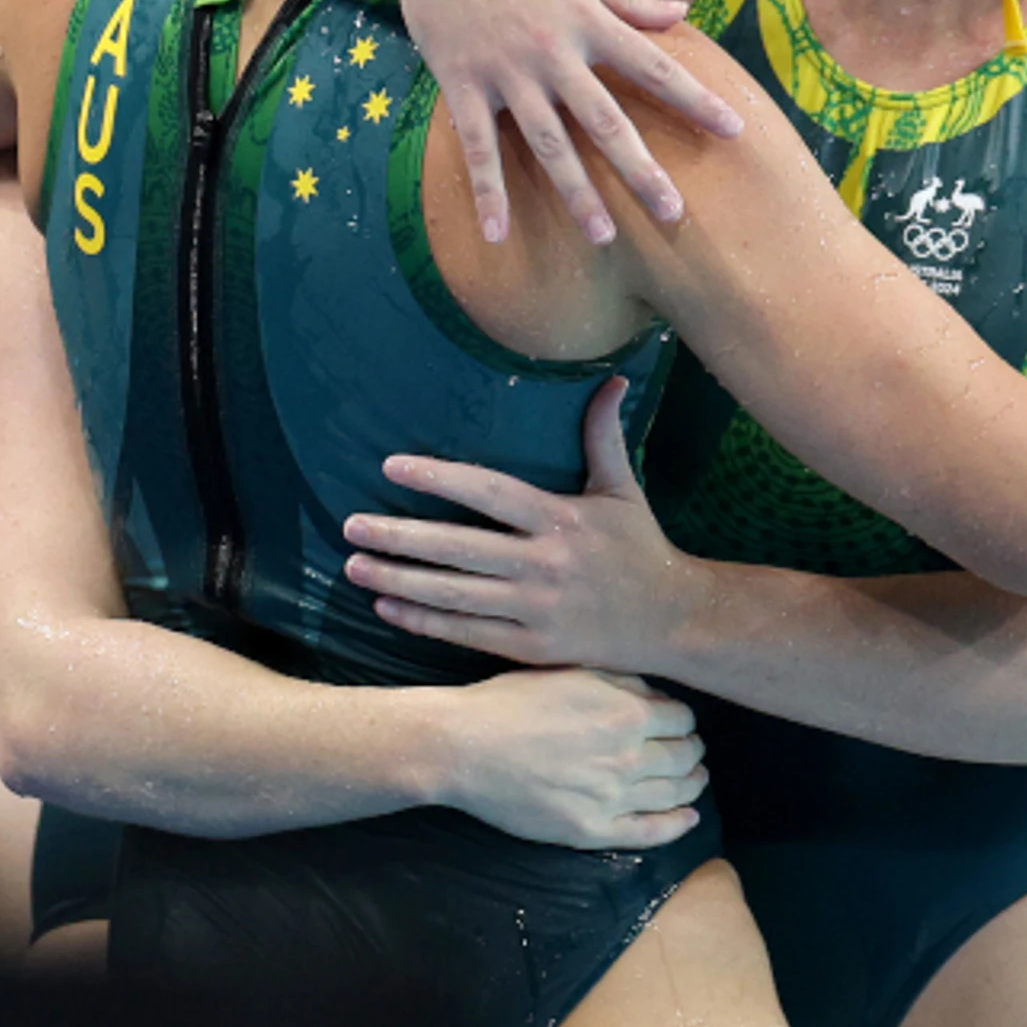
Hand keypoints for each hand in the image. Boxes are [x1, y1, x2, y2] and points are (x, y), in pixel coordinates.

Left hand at [345, 379, 708, 674]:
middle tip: (351, 525)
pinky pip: (469, 633)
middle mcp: (545, 563)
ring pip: (456, 595)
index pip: (489, 492)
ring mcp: (538, 609)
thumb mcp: (624, 489)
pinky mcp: (535, 648)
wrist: (676, 622)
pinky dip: (425, 623)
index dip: (439, 479)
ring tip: (355, 566)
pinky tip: (386, 610)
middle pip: (460, 548)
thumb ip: (604, 435)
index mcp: (562, 519)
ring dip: (400, 582)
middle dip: (400, 537)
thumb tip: (611, 378)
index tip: (392, 466)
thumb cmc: (641, 549)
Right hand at [400, 0, 744, 244]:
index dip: (696, 100)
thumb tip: (681, 14)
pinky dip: (487, 192)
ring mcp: (507, 73)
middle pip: (606, 122)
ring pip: (548, 144)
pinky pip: (478, 147)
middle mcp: (553, 53)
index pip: (654, 67)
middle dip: (642, 170)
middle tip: (673, 214)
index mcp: (587, 20)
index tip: (734, 131)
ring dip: (576, 193)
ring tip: (601, 237)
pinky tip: (496, 233)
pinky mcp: (463, 84)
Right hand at [426, 666, 703, 850]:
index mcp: (626, 714)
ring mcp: (613, 798)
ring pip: (675, 794)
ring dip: (692, 785)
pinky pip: (651, 831)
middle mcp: (629, 758)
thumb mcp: (568, 671)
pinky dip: (678, 825)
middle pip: (685, 757)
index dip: (684, 721)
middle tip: (689, 751)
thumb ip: (620, 681)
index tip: (678, 724)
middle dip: (692, 751)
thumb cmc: (509, 702)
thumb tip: (657, 696)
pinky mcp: (593, 830)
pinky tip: (688, 818)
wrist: (464, 746)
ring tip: (693, 780)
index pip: (682, 719)